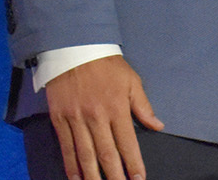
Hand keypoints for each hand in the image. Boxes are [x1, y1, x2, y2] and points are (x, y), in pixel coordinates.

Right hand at [44, 55, 162, 179]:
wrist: (74, 50)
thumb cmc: (108, 66)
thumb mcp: (132, 81)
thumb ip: (143, 106)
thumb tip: (157, 125)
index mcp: (117, 108)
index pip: (127, 142)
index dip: (133, 163)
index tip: (138, 178)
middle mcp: (97, 117)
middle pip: (106, 153)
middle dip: (114, 176)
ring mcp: (76, 120)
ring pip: (85, 154)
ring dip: (91, 175)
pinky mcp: (60, 119)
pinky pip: (66, 147)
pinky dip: (71, 165)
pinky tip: (76, 177)